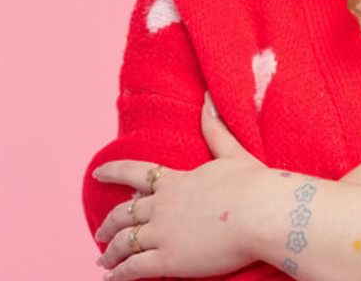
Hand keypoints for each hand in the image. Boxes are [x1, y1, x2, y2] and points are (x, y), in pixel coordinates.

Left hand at [92, 98, 271, 279]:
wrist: (263, 213)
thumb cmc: (255, 185)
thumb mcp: (233, 153)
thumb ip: (216, 129)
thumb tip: (209, 97)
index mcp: (176, 181)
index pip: (135, 173)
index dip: (113, 172)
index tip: (97, 174)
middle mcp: (162, 206)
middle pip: (124, 214)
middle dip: (108, 223)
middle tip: (99, 231)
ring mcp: (163, 233)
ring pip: (125, 243)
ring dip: (110, 252)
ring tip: (103, 261)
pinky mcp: (169, 259)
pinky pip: (135, 268)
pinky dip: (119, 274)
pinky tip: (112, 279)